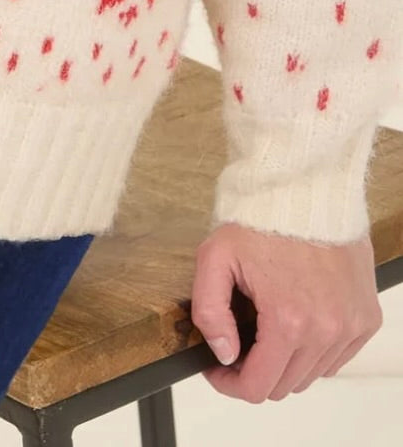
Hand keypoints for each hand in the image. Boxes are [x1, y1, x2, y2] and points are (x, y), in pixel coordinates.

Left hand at [190, 221, 382, 401]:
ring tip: (266, 326)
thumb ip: (209, 311)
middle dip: (256, 370)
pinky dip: (315, 349)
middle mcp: (326, 329)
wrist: (308, 188)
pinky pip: (336, 357)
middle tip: (238, 343)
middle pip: (285, 385)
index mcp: (288, 320)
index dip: (230, 384)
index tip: (218, 368)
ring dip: (286, 361)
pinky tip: (296, 321)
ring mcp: (350, 325)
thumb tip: (223, 353)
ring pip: (311, 374)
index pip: (259, 386)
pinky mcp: (365, 317)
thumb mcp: (215, 257)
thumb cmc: (263, 218)